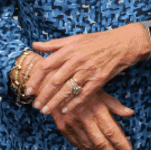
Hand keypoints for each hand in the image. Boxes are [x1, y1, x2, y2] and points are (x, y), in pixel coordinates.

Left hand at [28, 24, 146, 114]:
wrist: (122, 44)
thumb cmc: (97, 41)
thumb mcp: (74, 39)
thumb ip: (53, 44)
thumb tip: (34, 45)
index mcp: (68, 49)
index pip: (46, 66)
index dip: (35, 79)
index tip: (28, 89)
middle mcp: (76, 60)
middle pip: (54, 81)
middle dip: (43, 95)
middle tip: (35, 105)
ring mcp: (87, 71)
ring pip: (67, 90)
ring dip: (54, 102)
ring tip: (45, 111)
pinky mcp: (98, 80)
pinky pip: (83, 94)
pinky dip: (73, 103)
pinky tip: (65, 110)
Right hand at [49, 90, 133, 149]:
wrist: (53, 84)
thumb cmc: (80, 85)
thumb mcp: (99, 90)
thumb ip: (114, 104)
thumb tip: (130, 113)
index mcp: (96, 108)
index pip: (111, 131)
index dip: (121, 144)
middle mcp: (84, 118)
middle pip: (101, 143)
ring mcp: (72, 124)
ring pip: (89, 146)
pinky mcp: (63, 128)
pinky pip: (77, 143)